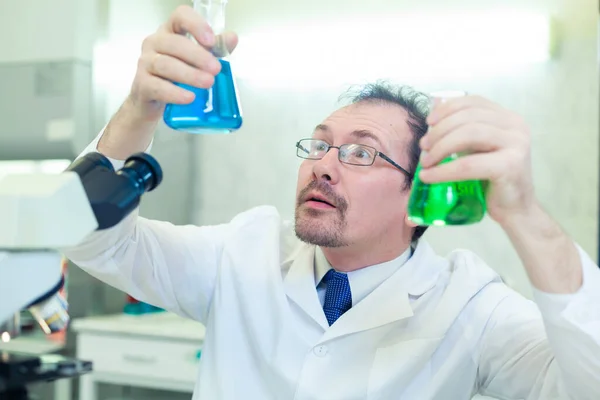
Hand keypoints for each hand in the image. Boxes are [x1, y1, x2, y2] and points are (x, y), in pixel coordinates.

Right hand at [128, 5, 238, 120]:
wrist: (152, 102)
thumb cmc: (175, 76)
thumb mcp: (198, 60)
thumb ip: (215, 48)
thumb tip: (232, 38)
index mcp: (170, 32)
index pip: (180, 16)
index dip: (195, 25)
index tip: (211, 40)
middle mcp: (154, 43)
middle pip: (173, 43)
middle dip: (197, 55)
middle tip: (215, 69)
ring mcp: (145, 63)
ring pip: (165, 65)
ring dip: (189, 74)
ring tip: (207, 82)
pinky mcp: (141, 85)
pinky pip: (157, 87)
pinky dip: (175, 93)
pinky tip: (189, 97)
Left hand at [417, 95, 537, 224]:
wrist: (516, 210)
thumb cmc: (493, 180)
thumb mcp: (476, 150)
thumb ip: (461, 133)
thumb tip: (432, 118)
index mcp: (508, 118)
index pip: (474, 102)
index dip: (448, 108)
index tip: (429, 122)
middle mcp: (515, 126)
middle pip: (468, 117)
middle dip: (440, 131)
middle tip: (423, 146)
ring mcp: (516, 144)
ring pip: (469, 135)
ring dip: (440, 147)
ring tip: (425, 162)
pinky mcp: (510, 166)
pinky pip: (469, 164)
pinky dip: (444, 170)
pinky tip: (429, 176)